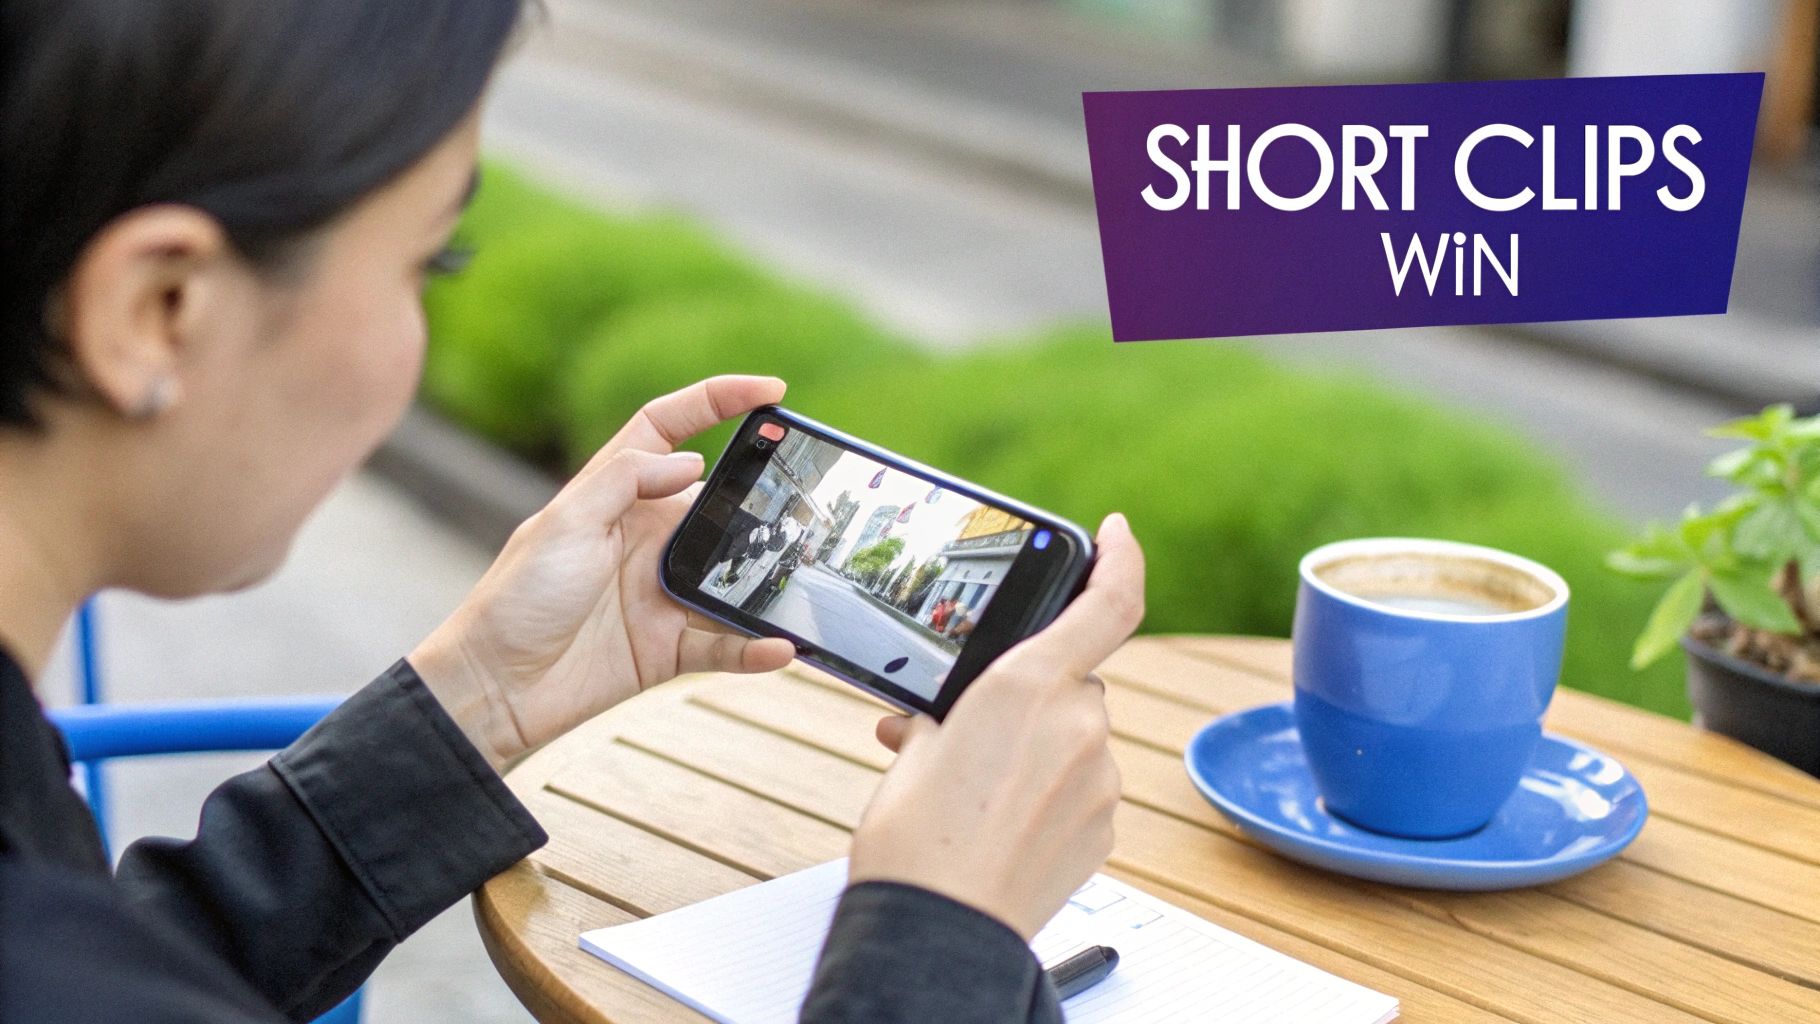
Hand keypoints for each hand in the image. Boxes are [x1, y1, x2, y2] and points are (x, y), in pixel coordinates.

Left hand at [409, 376, 797, 769]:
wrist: (493, 689)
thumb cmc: (516, 598)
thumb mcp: (564, 522)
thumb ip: (625, 479)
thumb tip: (691, 460)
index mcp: (616, 495)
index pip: (671, 428)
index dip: (718, 400)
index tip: (772, 390)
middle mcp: (646, 538)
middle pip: (720, 504)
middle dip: (765, 498)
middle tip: (809, 501)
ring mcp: (662, 592)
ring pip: (734, 577)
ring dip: (769, 579)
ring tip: (807, 575)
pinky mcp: (668, 647)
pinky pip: (725, 645)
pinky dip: (754, 649)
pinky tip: (781, 647)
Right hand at [848, 513, 1144, 939]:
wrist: (937, 926)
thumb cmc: (914, 838)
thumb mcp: (919, 746)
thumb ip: (958, 712)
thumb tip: (957, 717)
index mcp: (1029, 684)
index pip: (1110, 601)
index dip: (1122, 557)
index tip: (1117, 533)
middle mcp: (1080, 724)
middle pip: (1075, 680)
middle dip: (1031, 696)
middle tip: (971, 731)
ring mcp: (1099, 779)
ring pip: (1077, 736)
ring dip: (1038, 749)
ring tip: (977, 791)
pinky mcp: (1105, 826)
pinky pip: (1084, 786)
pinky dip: (1052, 792)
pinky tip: (1004, 820)